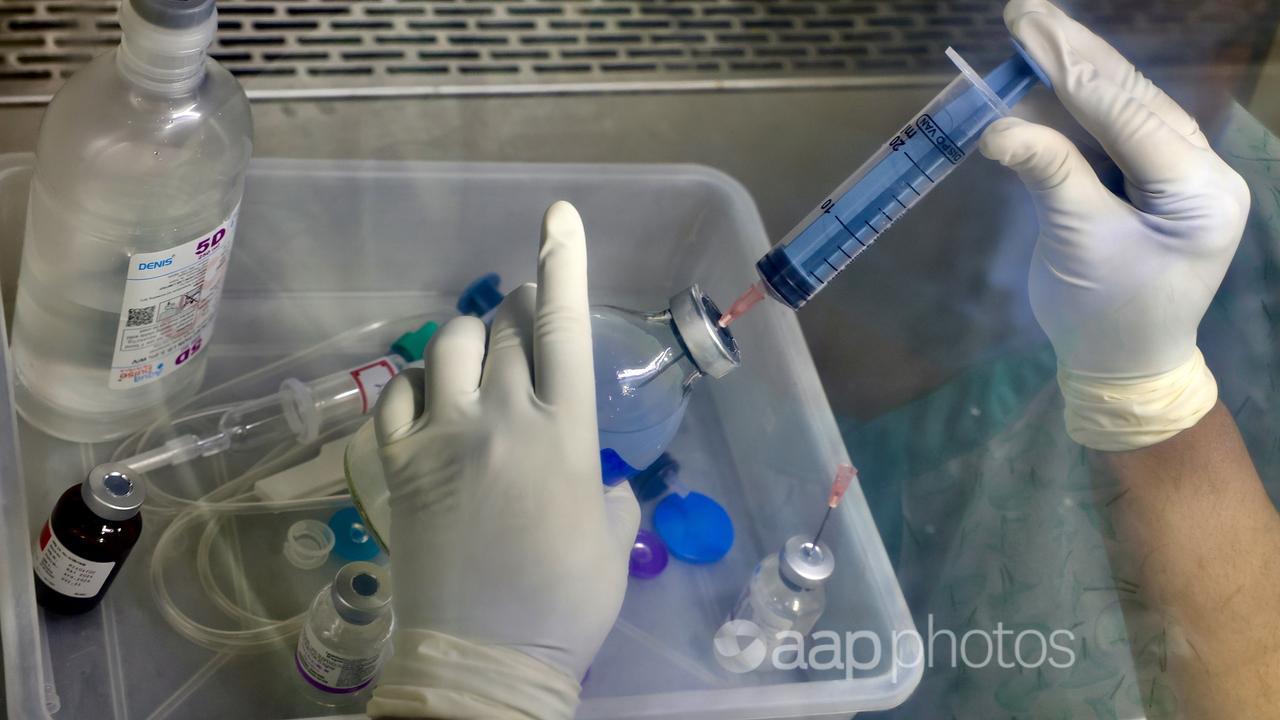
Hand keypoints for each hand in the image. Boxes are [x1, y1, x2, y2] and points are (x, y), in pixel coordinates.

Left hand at [366, 201, 639, 718]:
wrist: (486, 655)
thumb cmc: (567, 601)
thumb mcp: (611, 537)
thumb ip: (607, 488)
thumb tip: (593, 472)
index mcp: (566, 434)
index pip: (564, 327)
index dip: (563, 263)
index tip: (556, 215)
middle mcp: (503, 419)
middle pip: (508, 328)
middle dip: (520, 309)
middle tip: (526, 317)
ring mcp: (443, 439)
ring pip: (449, 347)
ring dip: (470, 340)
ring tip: (478, 361)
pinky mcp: (397, 466)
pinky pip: (396, 396)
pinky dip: (413, 386)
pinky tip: (426, 399)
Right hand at [979, 0, 1248, 449]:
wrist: (1121, 366)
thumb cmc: (1108, 316)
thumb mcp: (1079, 245)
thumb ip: (1050, 176)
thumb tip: (999, 128)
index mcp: (1199, 189)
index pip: (1132, 116)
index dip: (1076, 72)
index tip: (1031, 32)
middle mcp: (1194, 169)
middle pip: (1129, 98)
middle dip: (1075, 55)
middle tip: (1026, 12)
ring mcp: (1170, 173)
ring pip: (1117, 108)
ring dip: (1069, 72)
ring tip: (1029, 29)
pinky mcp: (1141, 180)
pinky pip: (1104, 134)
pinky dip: (1065, 109)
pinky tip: (1037, 76)